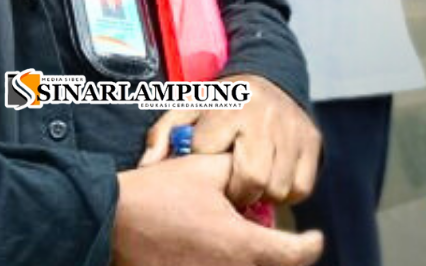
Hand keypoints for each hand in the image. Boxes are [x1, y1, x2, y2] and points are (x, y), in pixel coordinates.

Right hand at [113, 155, 322, 265]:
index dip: (311, 244)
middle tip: (280, 241)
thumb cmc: (159, 193)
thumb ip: (239, 170)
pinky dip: (228, 264)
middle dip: (282, 256)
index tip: (315, 236)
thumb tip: (255, 175)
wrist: (110, 220)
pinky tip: (219, 252)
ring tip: (247, 243)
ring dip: (254, 261)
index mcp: (244, 244)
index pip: (296, 254)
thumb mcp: (205, 169)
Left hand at [139, 74, 320, 206]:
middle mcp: (263, 116)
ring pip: (277, 187)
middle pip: (252, 178)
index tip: (205, 167)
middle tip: (231, 188)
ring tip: (251, 181)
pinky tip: (272, 177)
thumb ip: (163, 133)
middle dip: (238, 192)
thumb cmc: (222, 102)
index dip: (204, 167)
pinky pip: (301, 187)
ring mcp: (291, 129)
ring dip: (262, 193)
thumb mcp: (188, 107)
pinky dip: (286, 191)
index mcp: (228, 106)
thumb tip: (147, 166)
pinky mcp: (312, 141)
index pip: (210, 152)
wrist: (269, 77)